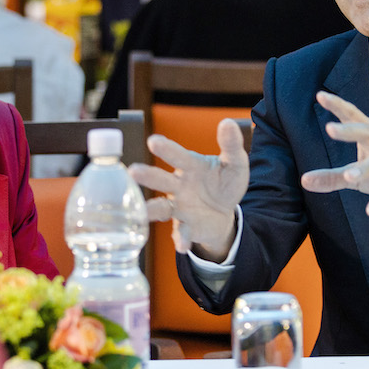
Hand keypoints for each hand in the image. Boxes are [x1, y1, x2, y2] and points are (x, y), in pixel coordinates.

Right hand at [127, 118, 249, 260]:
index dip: (166, 148)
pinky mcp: (185, 226)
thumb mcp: (235, 163)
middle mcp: (178, 185)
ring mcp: (179, 206)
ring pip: (161, 207)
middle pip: (161, 179)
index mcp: (190, 165)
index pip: (177, 155)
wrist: (224, 212)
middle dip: (147, 176)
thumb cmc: (224, 182)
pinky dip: (181, 238)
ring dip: (150, 209)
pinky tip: (183, 245)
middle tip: (133, 172)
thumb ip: (231, 145)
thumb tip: (228, 122)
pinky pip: (181, 232)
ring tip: (142, 210)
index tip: (153, 141)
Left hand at [300, 91, 368, 218]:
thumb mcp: (359, 176)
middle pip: (368, 130)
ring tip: (349, 177)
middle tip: (330, 128)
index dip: (337, 106)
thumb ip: (333, 177)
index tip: (320, 96)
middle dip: (350, 129)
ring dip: (367, 167)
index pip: (354, 116)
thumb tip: (304, 181)